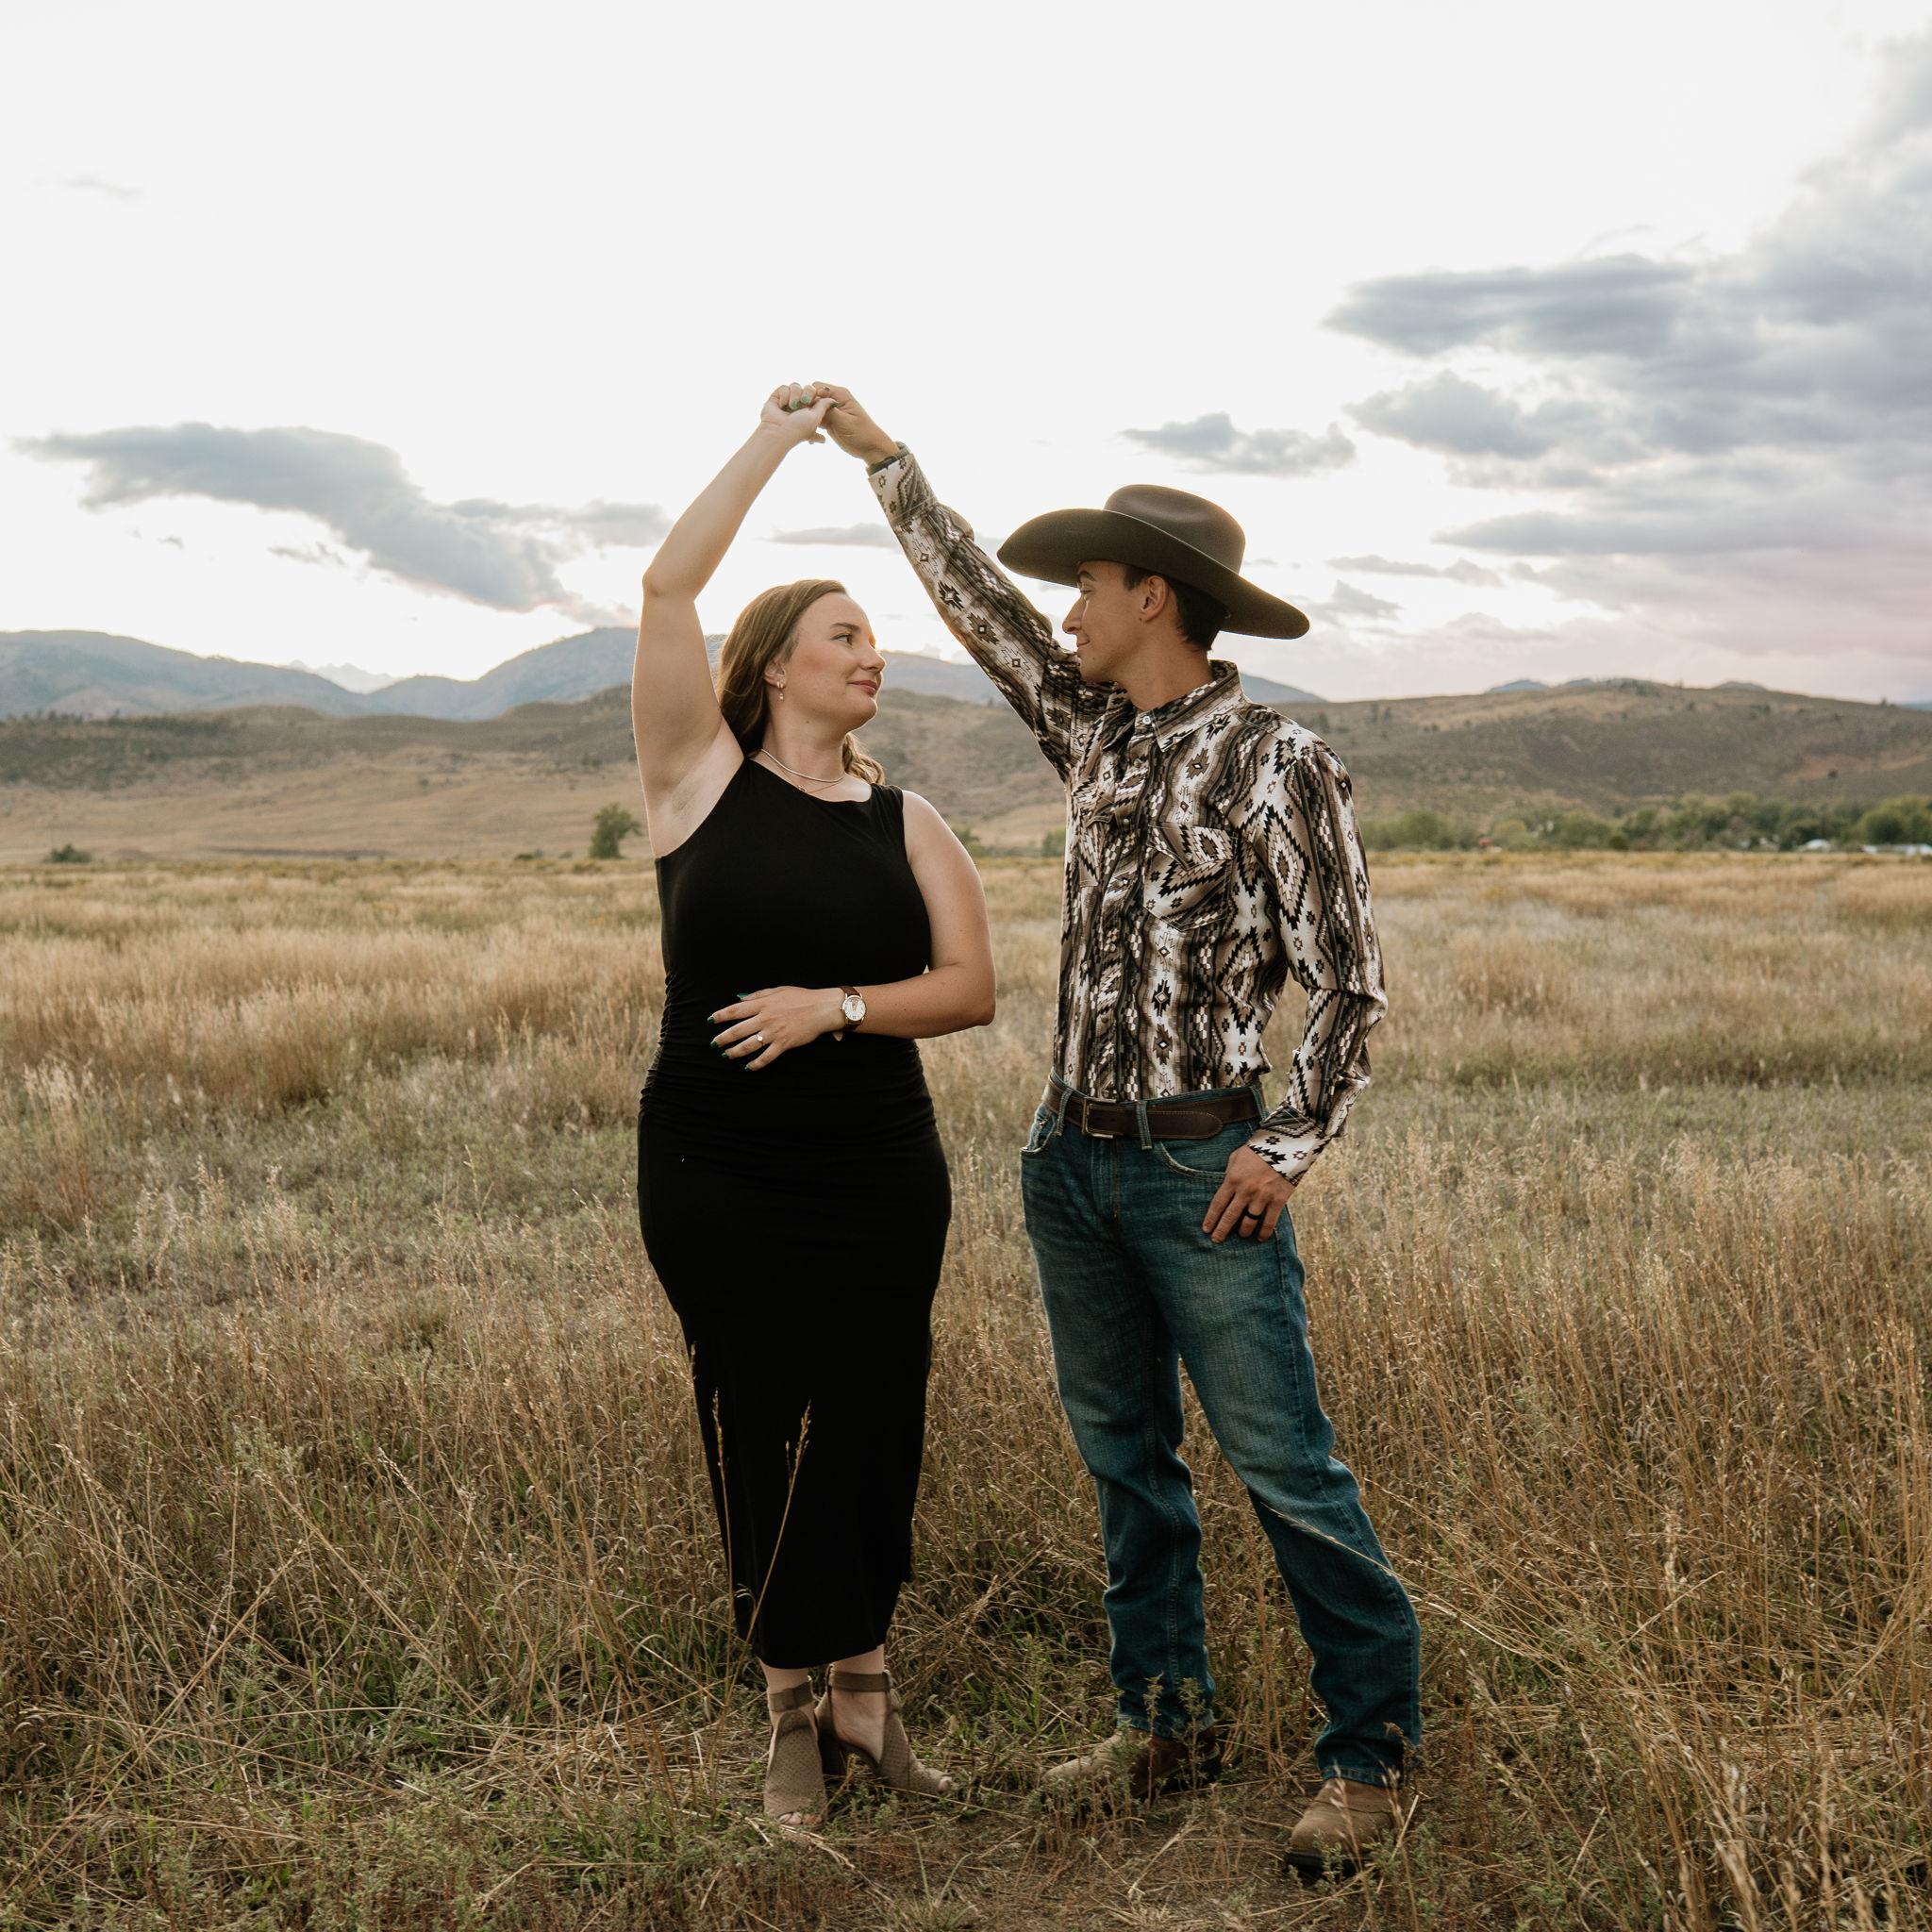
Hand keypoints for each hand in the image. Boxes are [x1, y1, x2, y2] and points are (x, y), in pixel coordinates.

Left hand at [708, 986, 843, 1068]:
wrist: (821, 1008)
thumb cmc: (801, 997)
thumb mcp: (777, 990)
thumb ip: (757, 995)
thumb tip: (740, 998)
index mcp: (762, 1004)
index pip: (735, 1010)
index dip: (720, 1016)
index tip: (711, 1021)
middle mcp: (765, 1019)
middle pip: (737, 1030)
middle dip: (723, 1038)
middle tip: (714, 1044)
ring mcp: (773, 1032)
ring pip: (748, 1045)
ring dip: (734, 1052)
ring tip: (726, 1055)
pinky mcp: (783, 1044)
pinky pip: (766, 1057)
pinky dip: (755, 1064)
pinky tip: (748, 1067)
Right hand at [759, 383, 833, 447]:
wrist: (779, 433)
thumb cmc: (799, 428)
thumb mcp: (816, 417)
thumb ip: (825, 406)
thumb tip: (833, 401)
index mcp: (812, 410)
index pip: (818, 392)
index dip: (817, 393)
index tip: (817, 396)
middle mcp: (801, 405)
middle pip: (808, 387)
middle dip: (807, 394)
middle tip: (804, 403)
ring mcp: (789, 402)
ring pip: (796, 386)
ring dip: (795, 395)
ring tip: (792, 406)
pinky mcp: (777, 399)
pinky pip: (784, 387)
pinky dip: (784, 395)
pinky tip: (782, 406)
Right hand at [807, 382, 898, 464]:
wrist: (870, 447)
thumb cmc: (862, 433)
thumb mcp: (844, 422)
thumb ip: (829, 411)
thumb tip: (814, 401)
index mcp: (840, 394)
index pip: (818, 387)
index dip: (808, 395)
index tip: (804, 408)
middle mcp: (834, 400)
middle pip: (813, 396)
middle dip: (805, 405)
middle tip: (801, 418)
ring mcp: (831, 411)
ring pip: (812, 408)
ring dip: (807, 416)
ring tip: (803, 427)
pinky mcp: (829, 421)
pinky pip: (815, 419)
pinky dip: (811, 424)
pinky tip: (810, 435)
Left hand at [1202, 1145, 1297, 1241]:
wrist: (1285, 1145)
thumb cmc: (1258, 1149)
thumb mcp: (1236, 1157)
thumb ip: (1230, 1172)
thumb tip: (1226, 1184)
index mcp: (1232, 1179)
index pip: (1218, 1204)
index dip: (1211, 1219)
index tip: (1206, 1229)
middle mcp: (1245, 1191)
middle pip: (1230, 1216)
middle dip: (1221, 1231)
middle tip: (1216, 1240)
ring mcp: (1262, 1197)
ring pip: (1249, 1222)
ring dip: (1243, 1232)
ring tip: (1241, 1235)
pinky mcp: (1278, 1200)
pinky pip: (1269, 1221)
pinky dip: (1264, 1232)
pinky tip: (1260, 1238)